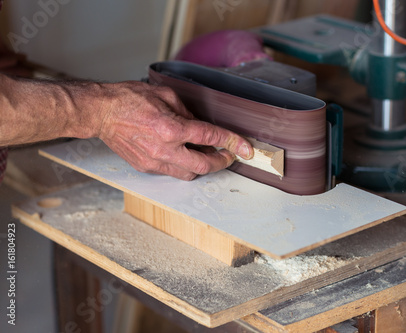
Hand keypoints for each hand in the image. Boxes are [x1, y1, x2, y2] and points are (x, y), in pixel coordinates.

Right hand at [98, 81, 253, 179]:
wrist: (101, 113)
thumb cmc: (128, 99)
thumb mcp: (165, 95)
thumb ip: (187, 112)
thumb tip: (200, 126)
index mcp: (171, 128)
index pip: (210, 137)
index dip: (233, 142)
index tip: (245, 148)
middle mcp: (164, 149)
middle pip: (204, 165)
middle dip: (222, 162)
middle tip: (230, 155)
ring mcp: (154, 162)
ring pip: (189, 174)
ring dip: (203, 166)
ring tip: (208, 154)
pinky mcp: (145, 167)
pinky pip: (172, 172)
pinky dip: (183, 165)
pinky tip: (185, 154)